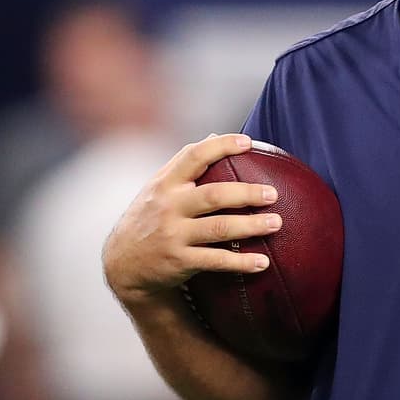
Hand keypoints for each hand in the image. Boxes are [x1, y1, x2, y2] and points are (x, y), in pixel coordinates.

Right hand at [103, 133, 280, 305]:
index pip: (193, 156)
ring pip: (219, 228)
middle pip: (214, 195)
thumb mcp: (158, 188)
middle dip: (246, 193)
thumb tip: (215, 135)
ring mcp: (174, 235)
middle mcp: (169, 207)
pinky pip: (216, 261)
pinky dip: (241, 262)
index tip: (248, 142)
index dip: (221, 146)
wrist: (122, 263)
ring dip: (251, 226)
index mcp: (166, 183)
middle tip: (273, 194)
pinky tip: (262, 263)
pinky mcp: (179, 261)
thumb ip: (185, 165)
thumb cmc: (150, 217)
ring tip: (277, 223)